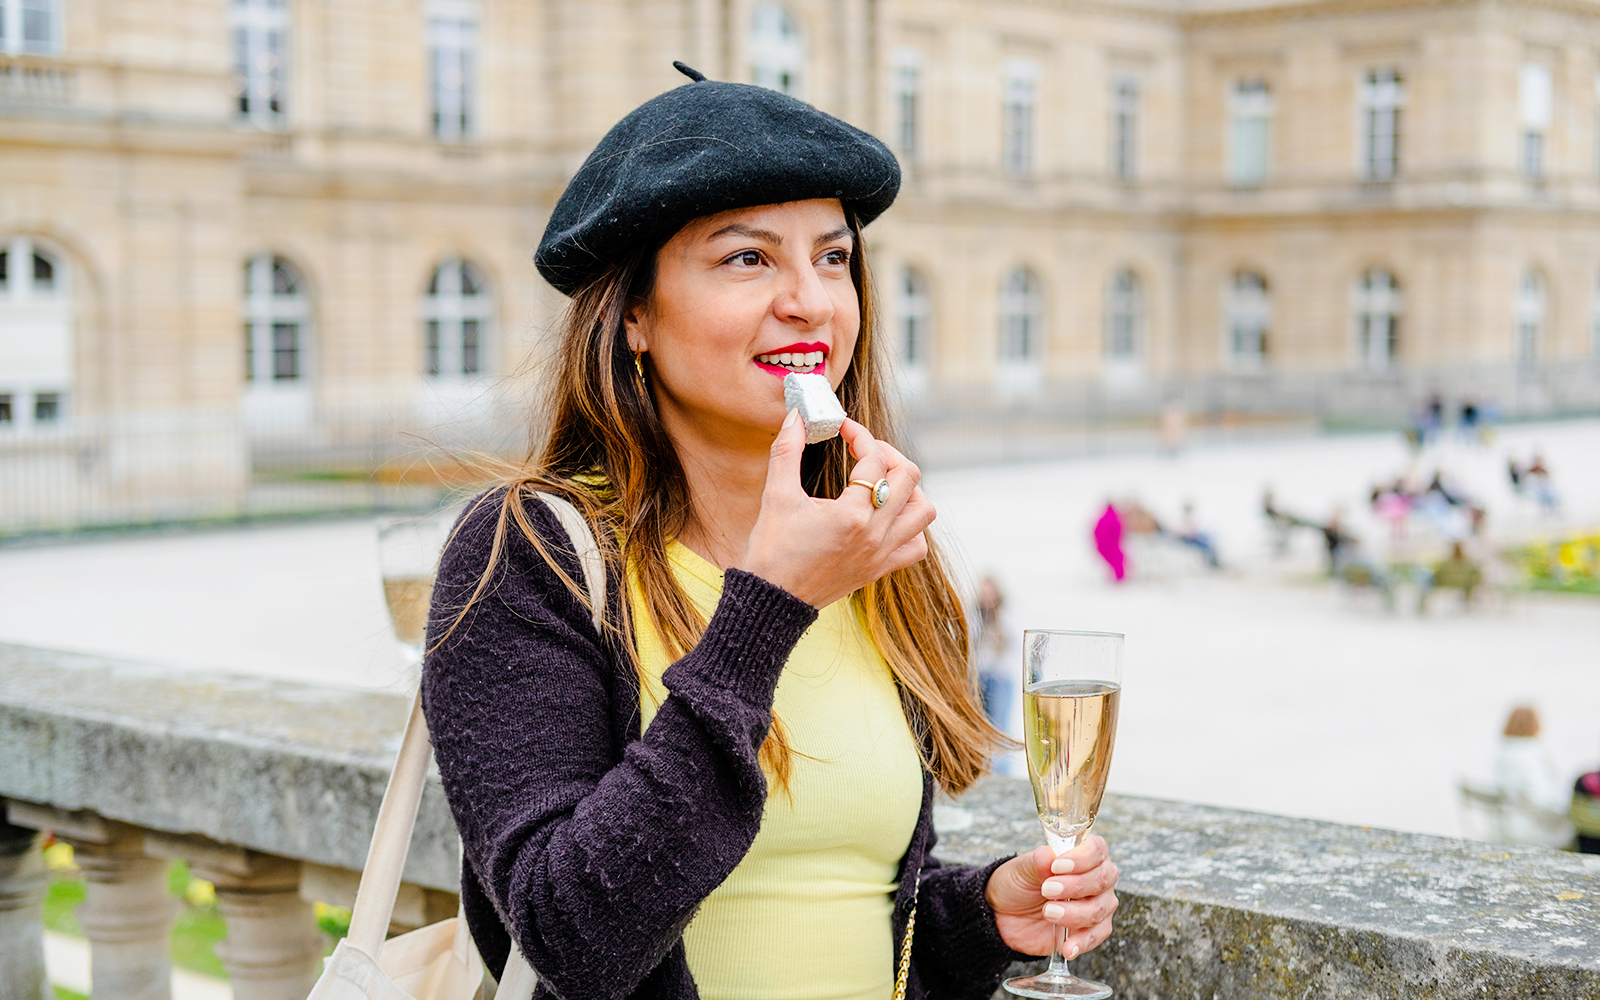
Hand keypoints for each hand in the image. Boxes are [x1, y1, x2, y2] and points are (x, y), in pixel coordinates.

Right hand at [740, 414, 934, 607]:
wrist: (772, 601)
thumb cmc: (771, 551)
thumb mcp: (776, 496)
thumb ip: (787, 450)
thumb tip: (796, 416)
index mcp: (851, 515)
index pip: (874, 459)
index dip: (860, 435)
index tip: (843, 429)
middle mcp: (874, 535)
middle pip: (909, 478)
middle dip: (889, 455)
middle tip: (865, 451)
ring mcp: (881, 554)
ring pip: (922, 512)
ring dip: (908, 490)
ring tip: (881, 482)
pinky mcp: (880, 569)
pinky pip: (916, 546)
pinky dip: (911, 527)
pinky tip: (887, 517)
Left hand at [985, 836, 1118, 957]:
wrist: (1006, 914)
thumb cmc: (1019, 883)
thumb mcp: (1022, 869)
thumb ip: (1037, 863)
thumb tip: (1048, 855)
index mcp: (1084, 854)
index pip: (1096, 850)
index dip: (1081, 858)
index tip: (1057, 866)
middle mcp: (1097, 878)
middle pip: (1102, 880)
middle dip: (1075, 886)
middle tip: (1047, 890)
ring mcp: (1098, 905)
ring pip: (1098, 910)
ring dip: (1074, 914)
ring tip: (1048, 912)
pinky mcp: (1092, 930)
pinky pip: (1096, 937)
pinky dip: (1081, 942)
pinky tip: (1067, 946)